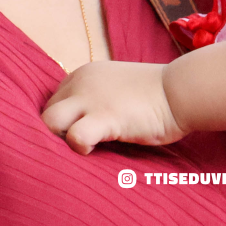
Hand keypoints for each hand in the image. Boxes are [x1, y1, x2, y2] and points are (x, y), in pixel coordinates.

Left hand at [41, 61, 185, 154]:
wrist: (179, 90)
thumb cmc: (151, 94)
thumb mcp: (113, 87)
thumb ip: (92, 98)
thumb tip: (76, 122)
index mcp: (82, 74)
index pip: (52, 102)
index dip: (59, 124)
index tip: (73, 136)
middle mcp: (81, 82)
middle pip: (46, 113)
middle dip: (52, 134)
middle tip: (73, 149)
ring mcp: (91, 98)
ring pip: (49, 122)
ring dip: (57, 141)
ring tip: (79, 151)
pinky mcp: (105, 117)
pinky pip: (75, 137)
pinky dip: (77, 148)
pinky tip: (93, 150)